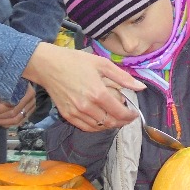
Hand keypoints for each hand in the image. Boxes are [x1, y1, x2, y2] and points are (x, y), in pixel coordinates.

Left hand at [0, 85, 36, 127]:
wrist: (22, 80)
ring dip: (3, 122)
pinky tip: (1, 123)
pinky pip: (20, 122)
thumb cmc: (11, 81)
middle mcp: (31, 100)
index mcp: (25, 91)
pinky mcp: (30, 112)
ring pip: (17, 120)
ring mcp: (32, 107)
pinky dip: (10, 124)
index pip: (10, 104)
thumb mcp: (3, 84)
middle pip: (13, 114)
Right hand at [24, 43, 140, 131]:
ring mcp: (76, 113)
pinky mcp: (67, 115)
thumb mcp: (102, 64)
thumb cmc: (75, 61)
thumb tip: (141, 87)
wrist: (48, 66)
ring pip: (99, 127)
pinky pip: (86, 127)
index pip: (119, 112)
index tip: (134, 114)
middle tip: (126, 117)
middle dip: (122, 122)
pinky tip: (101, 121)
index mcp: (98, 93)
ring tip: (115, 118)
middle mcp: (87, 106)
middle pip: (110, 122)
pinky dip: (96, 127)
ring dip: (110, 125)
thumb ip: (123, 77)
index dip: (130, 116)